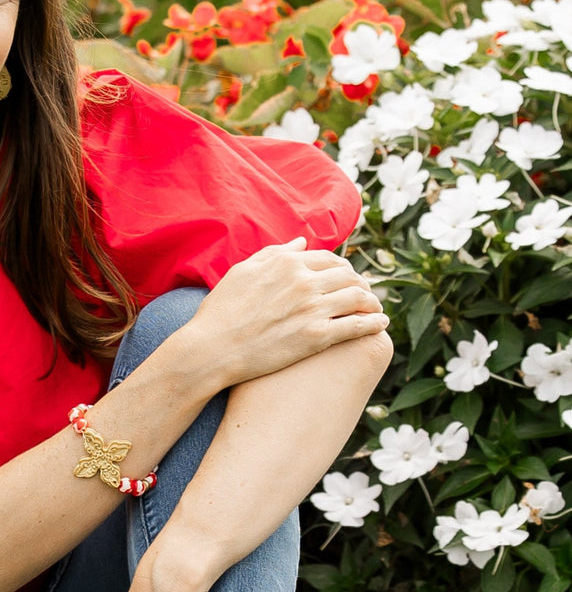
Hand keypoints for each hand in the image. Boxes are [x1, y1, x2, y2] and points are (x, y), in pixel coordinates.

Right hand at [194, 238, 387, 385]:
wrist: (212, 349)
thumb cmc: (220, 311)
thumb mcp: (242, 272)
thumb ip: (273, 253)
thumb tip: (301, 242)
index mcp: (286, 262)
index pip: (329, 259)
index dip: (343, 268)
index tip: (348, 278)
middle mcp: (303, 281)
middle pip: (349, 276)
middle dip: (362, 284)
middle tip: (367, 294)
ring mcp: (312, 308)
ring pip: (359, 298)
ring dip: (373, 302)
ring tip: (376, 308)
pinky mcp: (316, 337)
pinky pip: (357, 326)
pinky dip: (374, 323)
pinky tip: (380, 324)